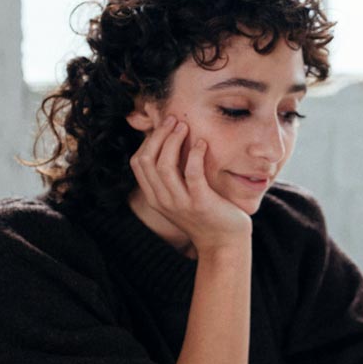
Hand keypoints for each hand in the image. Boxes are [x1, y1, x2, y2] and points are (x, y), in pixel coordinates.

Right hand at [130, 116, 251, 252]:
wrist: (224, 244)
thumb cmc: (206, 215)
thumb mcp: (181, 197)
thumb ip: (172, 177)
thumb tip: (169, 143)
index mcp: (154, 197)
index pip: (138, 162)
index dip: (148, 140)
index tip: (164, 126)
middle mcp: (163, 201)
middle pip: (147, 160)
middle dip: (159, 135)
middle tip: (174, 120)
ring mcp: (180, 203)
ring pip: (164, 165)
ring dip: (174, 141)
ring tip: (185, 126)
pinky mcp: (200, 203)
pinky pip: (192, 173)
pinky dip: (196, 154)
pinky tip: (203, 143)